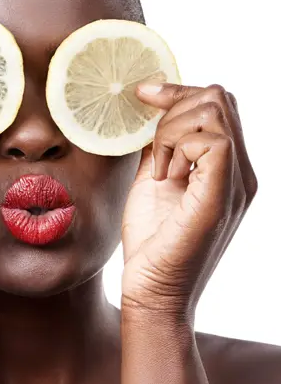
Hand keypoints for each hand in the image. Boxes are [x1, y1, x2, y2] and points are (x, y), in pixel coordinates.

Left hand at [121, 83, 256, 321]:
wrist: (151, 291)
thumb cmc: (152, 243)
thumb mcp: (152, 181)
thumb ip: (159, 147)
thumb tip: (149, 113)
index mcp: (227, 168)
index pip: (219, 104)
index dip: (179, 91)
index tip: (143, 95)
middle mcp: (240, 172)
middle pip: (219, 98)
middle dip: (174, 106)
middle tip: (150, 145)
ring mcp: (236, 183)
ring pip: (213, 111)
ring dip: (171, 131)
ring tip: (158, 169)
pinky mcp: (222, 195)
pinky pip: (211, 140)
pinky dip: (176, 147)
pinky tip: (164, 176)